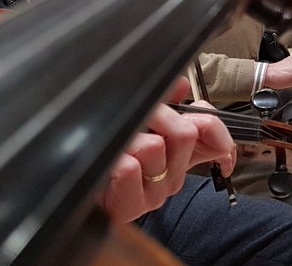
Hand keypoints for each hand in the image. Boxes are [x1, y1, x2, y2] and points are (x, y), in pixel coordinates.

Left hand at [100, 78, 235, 223]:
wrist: (74, 177)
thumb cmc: (109, 148)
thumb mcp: (140, 118)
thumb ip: (166, 102)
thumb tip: (181, 85)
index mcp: (181, 156)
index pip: (216, 141)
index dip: (216, 130)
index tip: (204, 125)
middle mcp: (173, 176)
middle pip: (184, 133)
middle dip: (158, 117)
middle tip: (139, 122)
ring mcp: (154, 194)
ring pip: (154, 147)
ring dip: (131, 140)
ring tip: (118, 149)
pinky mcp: (131, 206)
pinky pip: (130, 168)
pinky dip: (116, 160)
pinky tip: (110, 166)